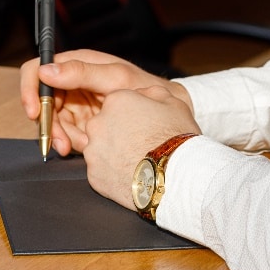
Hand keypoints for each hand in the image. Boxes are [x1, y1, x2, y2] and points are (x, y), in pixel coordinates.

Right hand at [19, 49, 191, 156]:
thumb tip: (46, 70)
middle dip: (48, 123)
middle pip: (43, 101)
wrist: (168, 116)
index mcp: (78, 64)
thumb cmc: (146, 89)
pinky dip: (73, 144)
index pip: (39, 69)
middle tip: (60, 142)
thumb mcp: (116, 78)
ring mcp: (78, 105)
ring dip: (61, 137)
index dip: (30, 89)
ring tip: (79, 146)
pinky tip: (87, 147)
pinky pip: (67, 135)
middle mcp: (73, 83)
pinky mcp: (84, 125)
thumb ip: (82, 72)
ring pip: (53, 122)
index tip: (32, 111)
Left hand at [80, 85, 199, 206]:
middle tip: (139, 144)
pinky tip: (130, 175)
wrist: (174, 177)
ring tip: (136, 161)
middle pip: (104, 125)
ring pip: (99, 148)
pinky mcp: (93, 175)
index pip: (116, 104)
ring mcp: (93, 151)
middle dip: (118, 133)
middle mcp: (97, 123)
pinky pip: (100, 170)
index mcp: (115, 101)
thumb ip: (151, 93)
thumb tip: (141, 94)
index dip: (132, 116)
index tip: (144, 126)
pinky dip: (111, 173)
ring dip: (113, 153)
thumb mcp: (173, 103)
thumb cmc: (176, 138)